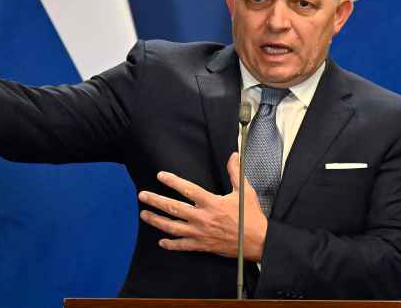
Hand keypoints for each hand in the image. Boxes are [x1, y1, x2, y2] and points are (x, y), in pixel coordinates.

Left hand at [138, 152, 267, 260]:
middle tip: (142, 195)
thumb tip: (233, 155)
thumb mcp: (244, 191)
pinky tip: (161, 241)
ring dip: (156, 221)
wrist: (258, 241)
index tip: (160, 175)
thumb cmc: (251, 216)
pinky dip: (170, 244)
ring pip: (172, 227)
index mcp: (212, 203)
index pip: (188, 190)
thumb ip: (236, 172)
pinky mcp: (202, 246)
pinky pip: (182, 246)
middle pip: (173, 208)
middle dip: (155, 201)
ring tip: (144, 214)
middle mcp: (202, 218)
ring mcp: (200, 233)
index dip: (173, 182)